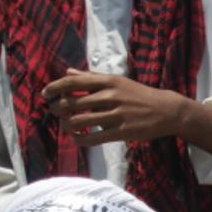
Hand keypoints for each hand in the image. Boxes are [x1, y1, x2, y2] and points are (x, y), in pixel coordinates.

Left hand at [43, 69, 186, 145]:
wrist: (166, 110)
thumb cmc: (138, 95)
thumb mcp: (117, 81)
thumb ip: (91, 78)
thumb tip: (68, 72)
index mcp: (109, 81)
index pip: (74, 82)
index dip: (55, 88)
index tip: (45, 94)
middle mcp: (111, 96)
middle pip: (73, 102)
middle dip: (58, 108)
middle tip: (55, 112)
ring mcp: (116, 115)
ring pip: (80, 121)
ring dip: (66, 124)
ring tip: (66, 125)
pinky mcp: (121, 132)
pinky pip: (93, 138)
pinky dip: (79, 139)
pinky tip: (76, 137)